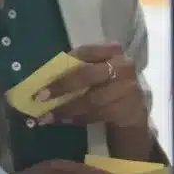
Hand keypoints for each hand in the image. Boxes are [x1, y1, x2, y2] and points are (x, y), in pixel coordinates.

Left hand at [31, 44, 149, 130]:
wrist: (132, 109)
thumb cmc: (107, 86)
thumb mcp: (96, 72)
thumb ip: (77, 70)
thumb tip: (43, 79)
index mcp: (112, 51)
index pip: (86, 52)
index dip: (64, 64)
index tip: (43, 78)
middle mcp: (124, 66)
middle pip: (88, 75)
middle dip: (62, 86)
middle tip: (40, 98)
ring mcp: (128, 88)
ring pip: (91, 99)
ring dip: (66, 109)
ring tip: (47, 116)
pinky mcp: (129, 108)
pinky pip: (98, 114)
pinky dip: (77, 119)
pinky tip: (63, 122)